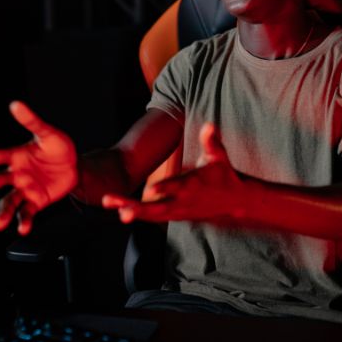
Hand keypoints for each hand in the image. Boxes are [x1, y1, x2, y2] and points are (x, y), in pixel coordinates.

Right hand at [0, 101, 77, 234]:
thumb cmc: (59, 148)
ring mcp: (25, 189)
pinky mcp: (36, 202)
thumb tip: (16, 104)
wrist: (76, 167)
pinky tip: (22, 229)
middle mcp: (15, 174)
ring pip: (8, 201)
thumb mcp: (48, 134)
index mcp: (15, 156)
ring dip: (2, 213)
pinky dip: (24, 221)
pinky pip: (27, 212)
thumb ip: (33, 122)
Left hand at [102, 123, 247, 223]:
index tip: (150, 191)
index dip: (165, 189)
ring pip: (151, 214)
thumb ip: (211, 141)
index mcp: (194, 184)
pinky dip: (136, 213)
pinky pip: (152, 216)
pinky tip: (116, 208)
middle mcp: (183, 201)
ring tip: (108, 203)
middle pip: (158, 207)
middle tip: (119, 208)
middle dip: (137, 208)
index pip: (177, 188)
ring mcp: (178, 211)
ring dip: (130, 210)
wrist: (233, 202)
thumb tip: (209, 125)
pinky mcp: (174, 216)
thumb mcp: (219, 157)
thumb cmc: (223, 175)